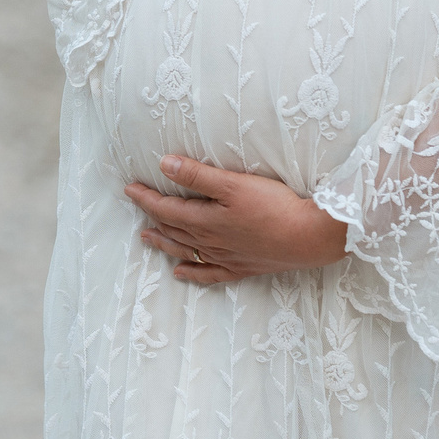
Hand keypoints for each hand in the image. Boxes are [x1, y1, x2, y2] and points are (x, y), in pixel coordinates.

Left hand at [124, 155, 349, 285]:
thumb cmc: (274, 206)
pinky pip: (208, 273)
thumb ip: (198, 176)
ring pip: (185, 250)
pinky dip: (192, 272)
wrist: (308, 238)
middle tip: (137, 206)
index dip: (146, 198)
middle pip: (173, 229)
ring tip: (147, 238)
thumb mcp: (233, 184)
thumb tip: (165, 165)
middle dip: (152, 217)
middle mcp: (210, 242)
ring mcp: (225, 257)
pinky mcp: (242, 268)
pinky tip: (180, 273)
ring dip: (165, 243)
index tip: (130, 188)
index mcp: (205, 220)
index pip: (166, 209)